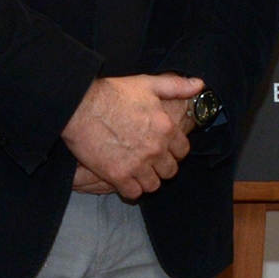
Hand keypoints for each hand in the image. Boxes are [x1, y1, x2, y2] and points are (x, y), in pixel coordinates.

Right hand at [62, 73, 202, 200]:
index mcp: (165, 128)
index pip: (183, 151)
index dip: (174, 151)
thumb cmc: (112, 93)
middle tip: (149, 160)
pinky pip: (133, 193)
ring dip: (147, 179)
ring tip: (137, 171)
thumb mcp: (147, 84)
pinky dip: (130, 189)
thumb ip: (175, 86)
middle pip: (170, 171)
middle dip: (162, 166)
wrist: (79, 106)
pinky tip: (124, 179)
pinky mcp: (118, 176)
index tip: (164, 148)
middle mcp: (155, 149)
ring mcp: (137, 165)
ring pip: (153, 185)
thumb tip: (199, 85)